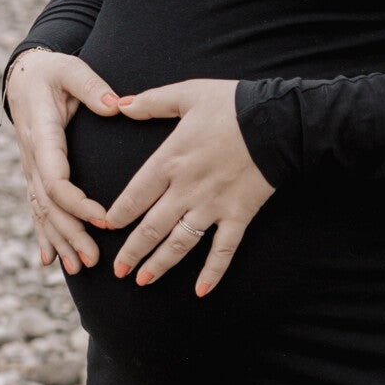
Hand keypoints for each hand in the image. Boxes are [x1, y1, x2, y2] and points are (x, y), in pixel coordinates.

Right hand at [3, 50, 117, 274]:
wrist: (24, 76)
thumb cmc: (52, 71)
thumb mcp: (70, 69)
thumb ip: (92, 87)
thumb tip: (116, 105)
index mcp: (42, 135)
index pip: (55, 179)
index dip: (77, 203)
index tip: (104, 218)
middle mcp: (32, 158)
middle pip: (49, 205)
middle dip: (71, 234)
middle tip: (94, 259)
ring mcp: (30, 169)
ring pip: (42, 212)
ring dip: (60, 241)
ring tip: (80, 269)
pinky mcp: (34, 174)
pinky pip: (37, 208)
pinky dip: (43, 235)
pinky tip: (49, 260)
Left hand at [102, 78, 273, 294]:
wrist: (278, 119)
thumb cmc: (232, 104)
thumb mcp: (187, 94)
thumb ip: (150, 102)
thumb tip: (118, 104)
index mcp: (170, 160)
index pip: (134, 195)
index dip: (118, 214)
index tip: (107, 227)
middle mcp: (186, 189)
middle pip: (151, 227)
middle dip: (132, 250)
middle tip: (118, 270)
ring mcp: (213, 206)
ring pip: (180, 243)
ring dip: (160, 264)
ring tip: (143, 281)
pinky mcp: (238, 215)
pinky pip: (223, 250)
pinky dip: (213, 272)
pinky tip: (200, 291)